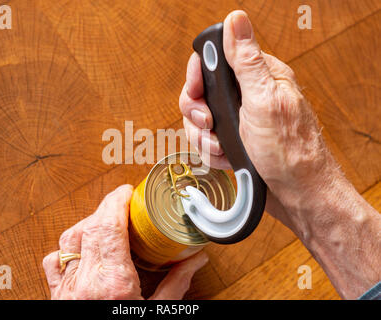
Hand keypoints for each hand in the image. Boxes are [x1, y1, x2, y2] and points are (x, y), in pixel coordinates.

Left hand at [42, 184, 208, 299]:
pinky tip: (83, 248)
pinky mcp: (58, 296)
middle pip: (89, 227)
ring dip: (88, 224)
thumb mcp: (157, 314)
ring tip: (106, 222)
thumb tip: (195, 260)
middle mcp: (85, 283)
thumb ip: (176, 285)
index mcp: (113, 285)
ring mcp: (67, 289)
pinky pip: (54, 262)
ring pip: (68, 239)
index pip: (108, 227)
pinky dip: (68, 247)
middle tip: (123, 203)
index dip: (116, 201)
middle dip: (106, 207)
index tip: (127, 191)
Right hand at [179, 10, 341, 233]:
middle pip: (200, 93)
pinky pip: (207, 142)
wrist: (297, 196)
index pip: (215, 61)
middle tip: (211, 124)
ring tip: (223, 147)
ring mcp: (239, 121)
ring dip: (205, 138)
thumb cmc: (290, 152)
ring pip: (200, 121)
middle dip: (198, 114)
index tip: (197, 92)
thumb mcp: (264, 99)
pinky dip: (214, 153)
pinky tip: (230, 159)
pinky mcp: (234, 142)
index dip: (198, 76)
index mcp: (259, 77)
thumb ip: (245, 60)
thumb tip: (236, 20)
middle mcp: (247, 97)